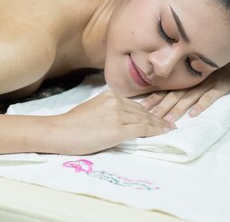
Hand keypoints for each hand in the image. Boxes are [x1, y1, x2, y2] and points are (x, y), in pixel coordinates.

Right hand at [53, 91, 175, 154]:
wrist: (60, 131)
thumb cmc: (72, 124)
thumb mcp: (93, 109)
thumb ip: (109, 110)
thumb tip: (123, 119)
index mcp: (110, 95)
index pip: (135, 105)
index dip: (149, 112)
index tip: (158, 118)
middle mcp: (116, 101)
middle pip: (142, 112)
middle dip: (157, 119)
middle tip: (169, 124)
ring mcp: (117, 114)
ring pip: (144, 120)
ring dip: (159, 126)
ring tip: (169, 130)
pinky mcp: (118, 129)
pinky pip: (142, 130)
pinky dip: (154, 132)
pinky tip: (162, 133)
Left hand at [141, 61, 229, 121]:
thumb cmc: (219, 74)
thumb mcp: (199, 79)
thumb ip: (185, 88)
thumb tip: (166, 101)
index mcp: (187, 80)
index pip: (167, 90)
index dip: (154, 98)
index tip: (141, 108)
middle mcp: (194, 81)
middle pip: (174, 95)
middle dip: (162, 107)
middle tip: (150, 118)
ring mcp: (207, 83)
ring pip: (189, 97)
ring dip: (178, 109)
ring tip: (168, 120)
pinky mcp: (222, 86)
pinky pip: (210, 96)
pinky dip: (201, 105)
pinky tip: (194, 114)